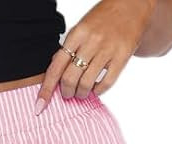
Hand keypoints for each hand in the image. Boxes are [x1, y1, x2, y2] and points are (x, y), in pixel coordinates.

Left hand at [35, 0, 157, 110]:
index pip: (55, 67)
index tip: (39, 105)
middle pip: (69, 79)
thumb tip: (54, 73)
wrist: (132, 5)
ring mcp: (107, 49)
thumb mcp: (81, 28)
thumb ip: (69, 48)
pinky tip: (96, 89)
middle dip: (66, 93)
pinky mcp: (122, 56)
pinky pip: (106, 84)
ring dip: (81, 94)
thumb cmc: (103, 19)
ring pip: (86, 84)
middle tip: (68, 94)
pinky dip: (98, 91)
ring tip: (82, 92)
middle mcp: (91, 41)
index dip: (46, 90)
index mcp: (77, 34)